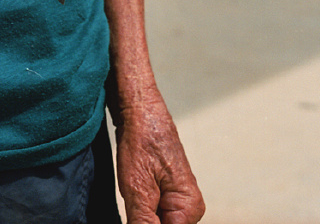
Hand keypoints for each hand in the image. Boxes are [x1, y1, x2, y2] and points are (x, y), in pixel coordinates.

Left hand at [112, 87, 204, 222]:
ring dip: (140, 217)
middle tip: (132, 202)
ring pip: (156, 221)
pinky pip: (153, 211)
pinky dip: (140, 210)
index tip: (135, 214)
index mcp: (188, 207)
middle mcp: (188, 206)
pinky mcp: (164, 189)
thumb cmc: (141, 139)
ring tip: (131, 196)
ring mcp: (177, 197)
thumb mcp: (137, 188)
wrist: (138, 108)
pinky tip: (131, 195)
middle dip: (143, 221)